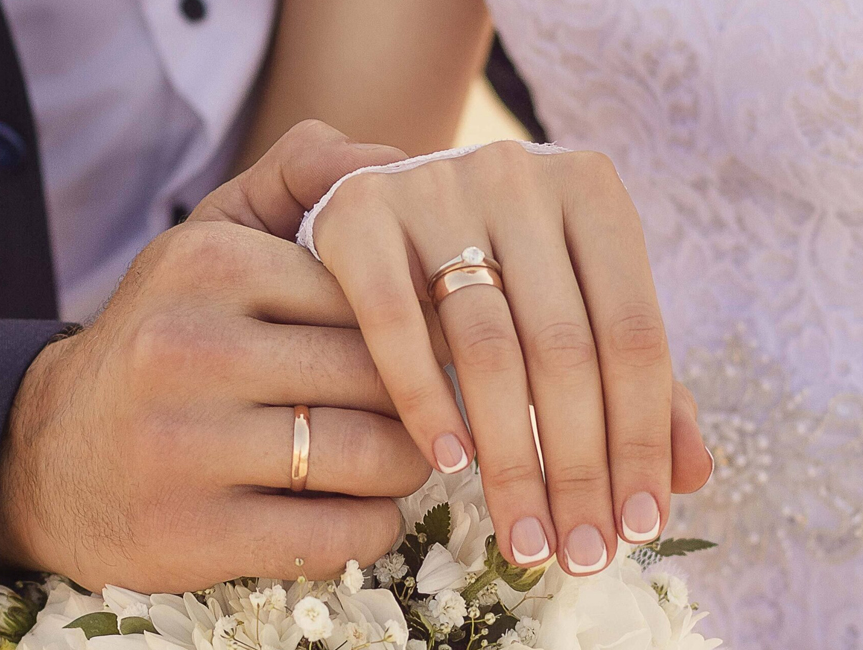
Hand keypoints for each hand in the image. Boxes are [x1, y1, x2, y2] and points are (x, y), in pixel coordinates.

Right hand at [0, 126, 425, 592]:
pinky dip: (372, 528)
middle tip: (425, 413)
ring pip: (373, 455)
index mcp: (208, 265)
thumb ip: (297, 177)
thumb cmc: (161, 337)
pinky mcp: (191, 534)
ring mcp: (185, 447)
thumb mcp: (207, 238)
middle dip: (420, 401)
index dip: (415, 328)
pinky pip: (340, 536)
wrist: (43, 454)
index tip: (424, 352)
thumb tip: (395, 161)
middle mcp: (190, 348)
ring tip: (393, 461)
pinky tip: (354, 511)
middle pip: (380, 375)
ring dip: (406, 467)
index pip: (371, 293)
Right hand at [225, 127, 713, 575]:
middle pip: (566, 348)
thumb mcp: (568, 300)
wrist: (378, 195)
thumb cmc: (490, 262)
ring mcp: (434, 187)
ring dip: (511, 458)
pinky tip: (448, 464)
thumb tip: (692, 475)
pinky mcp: (360, 212)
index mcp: (591, 189)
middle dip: (579, 467)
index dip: (643, 438)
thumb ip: (630, 375)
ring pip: (487, 347)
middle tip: (579, 552)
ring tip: (524, 536)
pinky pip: (395, 324)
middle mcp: (518, 174)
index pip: (636, 333)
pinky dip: (425, 400)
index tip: (640, 527)